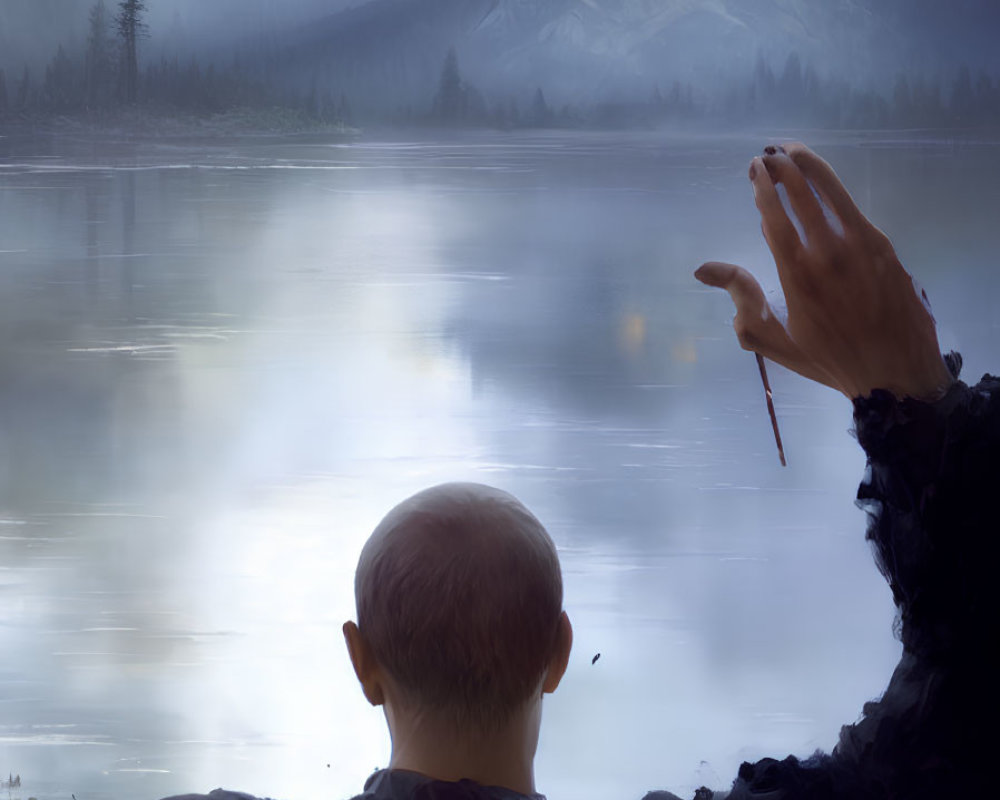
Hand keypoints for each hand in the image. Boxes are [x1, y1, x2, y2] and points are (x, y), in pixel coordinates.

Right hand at [695, 143, 954, 400]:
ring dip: (809, 165)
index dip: (762, 186)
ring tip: (792, 149)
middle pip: (802, 193)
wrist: (895, 372)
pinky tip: (823, 184)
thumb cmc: (828, 359)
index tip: (754, 168)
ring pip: (832, 190)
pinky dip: (833, 189)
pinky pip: (853, 208)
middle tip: (767, 153)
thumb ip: (741, 300)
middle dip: (781, 166)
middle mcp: (828, 252)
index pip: (775, 215)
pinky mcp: (884, 246)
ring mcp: (861, 245)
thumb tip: (704, 270)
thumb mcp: (774, 340)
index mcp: (797, 275)